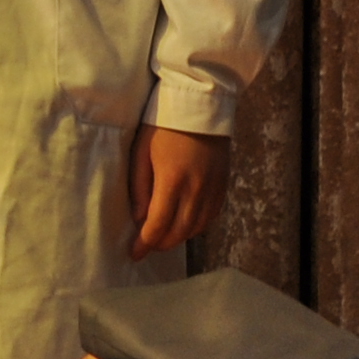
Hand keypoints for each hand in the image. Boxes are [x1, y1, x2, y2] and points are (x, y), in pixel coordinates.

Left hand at [128, 124, 227, 258]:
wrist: (201, 104)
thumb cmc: (163, 125)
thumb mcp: (141, 151)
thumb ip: (140, 187)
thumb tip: (140, 218)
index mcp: (172, 180)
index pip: (158, 224)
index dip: (145, 244)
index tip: (134, 254)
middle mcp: (196, 189)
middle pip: (179, 232)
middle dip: (161, 244)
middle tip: (146, 246)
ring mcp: (213, 188)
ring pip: (197, 228)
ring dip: (179, 237)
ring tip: (164, 236)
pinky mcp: (224, 184)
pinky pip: (211, 216)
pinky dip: (197, 226)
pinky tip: (185, 224)